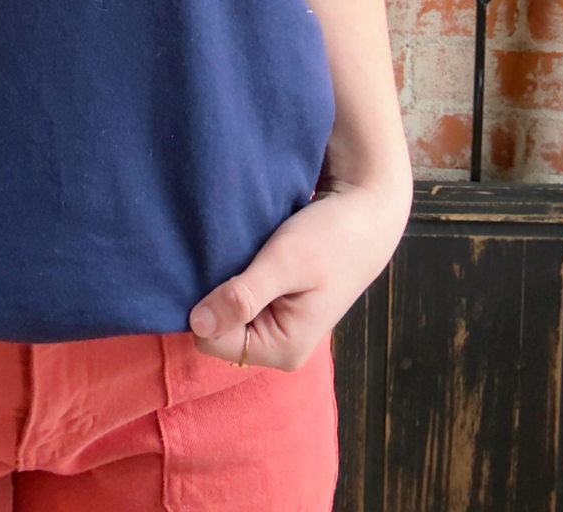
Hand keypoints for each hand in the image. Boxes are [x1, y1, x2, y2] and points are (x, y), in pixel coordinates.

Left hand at [187, 178, 409, 370]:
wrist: (365, 212)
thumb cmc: (329, 237)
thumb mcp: (284, 263)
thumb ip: (243, 296)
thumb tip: (197, 323)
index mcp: (282, 349)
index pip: (212, 341)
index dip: (206, 305)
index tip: (218, 268)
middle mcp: (278, 347)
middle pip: (217, 330)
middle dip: (215, 295)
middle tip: (232, 257)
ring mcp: (278, 327)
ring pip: (227, 312)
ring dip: (226, 283)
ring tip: (239, 252)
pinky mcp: (278, 305)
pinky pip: (240, 299)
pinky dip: (236, 277)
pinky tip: (245, 254)